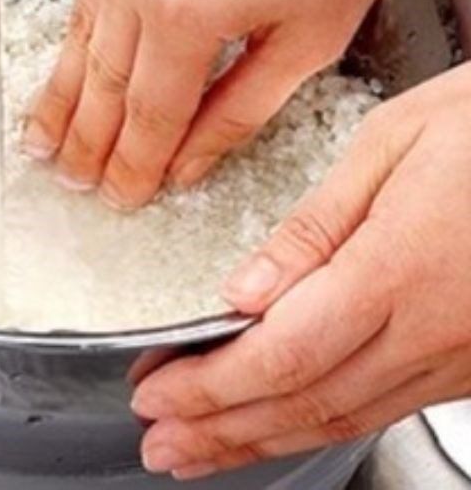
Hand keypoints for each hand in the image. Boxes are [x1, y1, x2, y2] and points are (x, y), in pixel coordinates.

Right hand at [22, 0, 440, 209]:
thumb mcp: (312, 32)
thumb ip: (240, 108)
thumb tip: (188, 162)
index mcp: (189, 10)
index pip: (149, 113)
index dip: (133, 164)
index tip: (119, 196)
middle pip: (99, 79)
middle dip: (84, 140)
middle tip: (68, 180)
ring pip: (79, 30)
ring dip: (60, 91)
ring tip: (38, 138)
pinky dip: (81, 24)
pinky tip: (71, 53)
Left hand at [132, 64, 470, 479]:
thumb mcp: (392, 144)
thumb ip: (315, 227)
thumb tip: (246, 289)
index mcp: (400, 267)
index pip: (284, 351)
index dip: (211, 385)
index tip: (155, 394)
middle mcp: (432, 327)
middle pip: (304, 399)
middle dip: (220, 428)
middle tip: (161, 443)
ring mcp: (459, 354)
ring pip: (343, 416)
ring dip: (261, 440)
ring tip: (200, 453)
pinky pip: (382, 406)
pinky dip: (318, 422)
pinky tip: (282, 425)